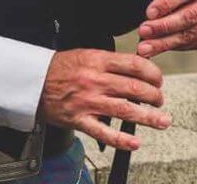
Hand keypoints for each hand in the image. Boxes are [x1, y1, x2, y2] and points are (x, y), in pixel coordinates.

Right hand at [37, 48, 170, 150]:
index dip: (152, 73)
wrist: (34, 81)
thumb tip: (137, 68)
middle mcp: (95, 80)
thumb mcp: (86, 54)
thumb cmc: (61, 67)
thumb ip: (110, 62)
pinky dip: (122, 139)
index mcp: (97, 60)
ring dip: (148, 117)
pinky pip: (104, 132)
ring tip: (162, 121)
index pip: (133, 64)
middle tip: (160, 100)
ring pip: (124, 110)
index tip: (158, 80)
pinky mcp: (80, 120)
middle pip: (133, 88)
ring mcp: (88, 101)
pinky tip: (135, 142)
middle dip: (154, 96)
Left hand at [137, 0, 196, 56]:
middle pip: (189, 17)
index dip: (166, 4)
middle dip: (163, 27)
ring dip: (166, 42)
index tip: (149, 13)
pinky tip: (162, 47)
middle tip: (144, 33)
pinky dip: (176, 46)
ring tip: (148, 47)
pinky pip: (195, 44)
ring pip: (191, 35)